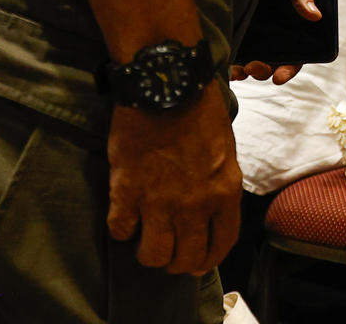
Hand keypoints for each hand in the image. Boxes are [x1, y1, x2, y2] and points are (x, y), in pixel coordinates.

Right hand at [107, 80, 241, 274]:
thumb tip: (209, 208)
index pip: (221, 244)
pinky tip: (124, 217)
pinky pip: (120, 230)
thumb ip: (218, 184)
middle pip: (186, 258)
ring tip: (145, 238)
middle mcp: (194, 204)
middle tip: (169, 251)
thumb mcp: (225, 148)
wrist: (165, 82)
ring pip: (153, 255)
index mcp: (224, 191)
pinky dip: (121, 229)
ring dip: (149, 252)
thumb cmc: (199, 108)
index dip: (207, 259)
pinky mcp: (126, 192)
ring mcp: (158, 201)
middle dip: (178, 262)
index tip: (197, 261)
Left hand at [230, 0, 318, 81]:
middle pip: (272, 60)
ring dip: (247, 70)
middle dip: (265, 70)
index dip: (290, 68)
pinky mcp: (231, 24)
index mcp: (291, 20)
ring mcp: (251, 29)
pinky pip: (232, 48)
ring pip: (251, 59)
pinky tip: (225, 63)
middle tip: (256, 68)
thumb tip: (316, 16)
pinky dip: (230, 61)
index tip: (280, 76)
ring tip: (240, 70)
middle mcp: (272, 29)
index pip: (295, 52)